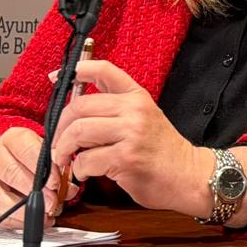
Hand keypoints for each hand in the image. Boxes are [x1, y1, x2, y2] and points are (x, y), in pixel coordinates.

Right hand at [0, 126, 75, 226]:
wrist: (13, 161)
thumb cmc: (35, 158)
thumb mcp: (50, 155)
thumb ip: (60, 169)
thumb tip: (68, 189)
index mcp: (12, 138)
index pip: (26, 149)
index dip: (42, 168)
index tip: (56, 183)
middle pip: (10, 172)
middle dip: (34, 191)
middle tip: (52, 203)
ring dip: (22, 210)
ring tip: (43, 216)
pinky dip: (14, 221)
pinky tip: (30, 221)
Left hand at [50, 60, 206, 216]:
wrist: (189, 175)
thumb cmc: (163, 151)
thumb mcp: (145, 117)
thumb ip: (116, 110)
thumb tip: (76, 111)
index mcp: (137, 97)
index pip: (104, 71)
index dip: (77, 71)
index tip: (56, 78)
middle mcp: (134, 110)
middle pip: (80, 106)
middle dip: (60, 127)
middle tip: (57, 143)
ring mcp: (131, 133)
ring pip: (78, 132)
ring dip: (63, 149)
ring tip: (65, 159)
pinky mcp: (126, 158)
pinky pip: (86, 160)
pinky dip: (79, 170)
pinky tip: (86, 174)